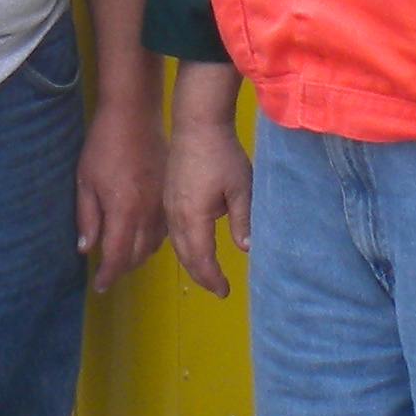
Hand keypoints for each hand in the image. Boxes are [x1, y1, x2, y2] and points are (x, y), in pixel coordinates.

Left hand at [76, 101, 164, 292]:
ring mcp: (162, 205)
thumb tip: (87, 249)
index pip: (117, 256)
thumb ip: (87, 218)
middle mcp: (147, 213)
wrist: (134, 116)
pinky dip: (152, 239)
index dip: (108, 275)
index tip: (100, 285)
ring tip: (123, 256)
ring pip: (154, 244)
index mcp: (124, 211)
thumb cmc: (104, 146)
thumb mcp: (85, 181)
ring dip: (138, 255)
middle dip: (122, 267)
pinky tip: (141, 235)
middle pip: (138, 255)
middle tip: (108, 270)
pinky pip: (165, 229)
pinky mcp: (170, 195)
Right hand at [165, 110, 253, 297]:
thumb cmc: (222, 154)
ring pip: (176, 245)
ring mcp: (169, 206)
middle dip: (201, 276)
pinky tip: (193, 247)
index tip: (225, 291)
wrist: (197, 124)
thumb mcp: (241, 188)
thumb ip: (242, 220)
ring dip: (191, 263)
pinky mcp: (168, 196)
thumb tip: (246, 248)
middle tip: (218, 288)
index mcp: (194, 217)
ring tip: (207, 273)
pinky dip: (183, 247)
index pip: (202, 259)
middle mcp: (176, 216)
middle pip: (186, 256)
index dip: (212, 278)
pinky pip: (172, 231)